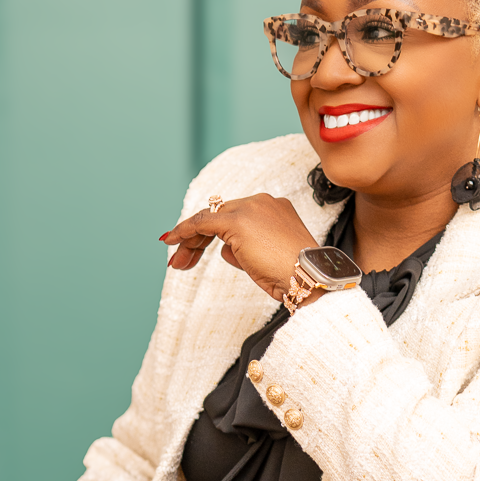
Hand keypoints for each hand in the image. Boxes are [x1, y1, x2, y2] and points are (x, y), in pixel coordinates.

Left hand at [160, 194, 317, 302]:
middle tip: (182, 261)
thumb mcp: (267, 261)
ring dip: (190, 241)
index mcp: (274, 210)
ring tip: (178, 262)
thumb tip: (225, 250)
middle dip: (197, 240)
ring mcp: (250, 208)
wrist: (309, 278)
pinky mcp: (237, 219)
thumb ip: (245, 250)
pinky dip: (184, 230)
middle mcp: (262, 202)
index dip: (213, 235)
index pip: (235, 218)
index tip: (197, 251)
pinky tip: (171, 240)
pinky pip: (203, 221)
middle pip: (219, 217)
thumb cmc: (295, 276)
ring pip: (209, 219)